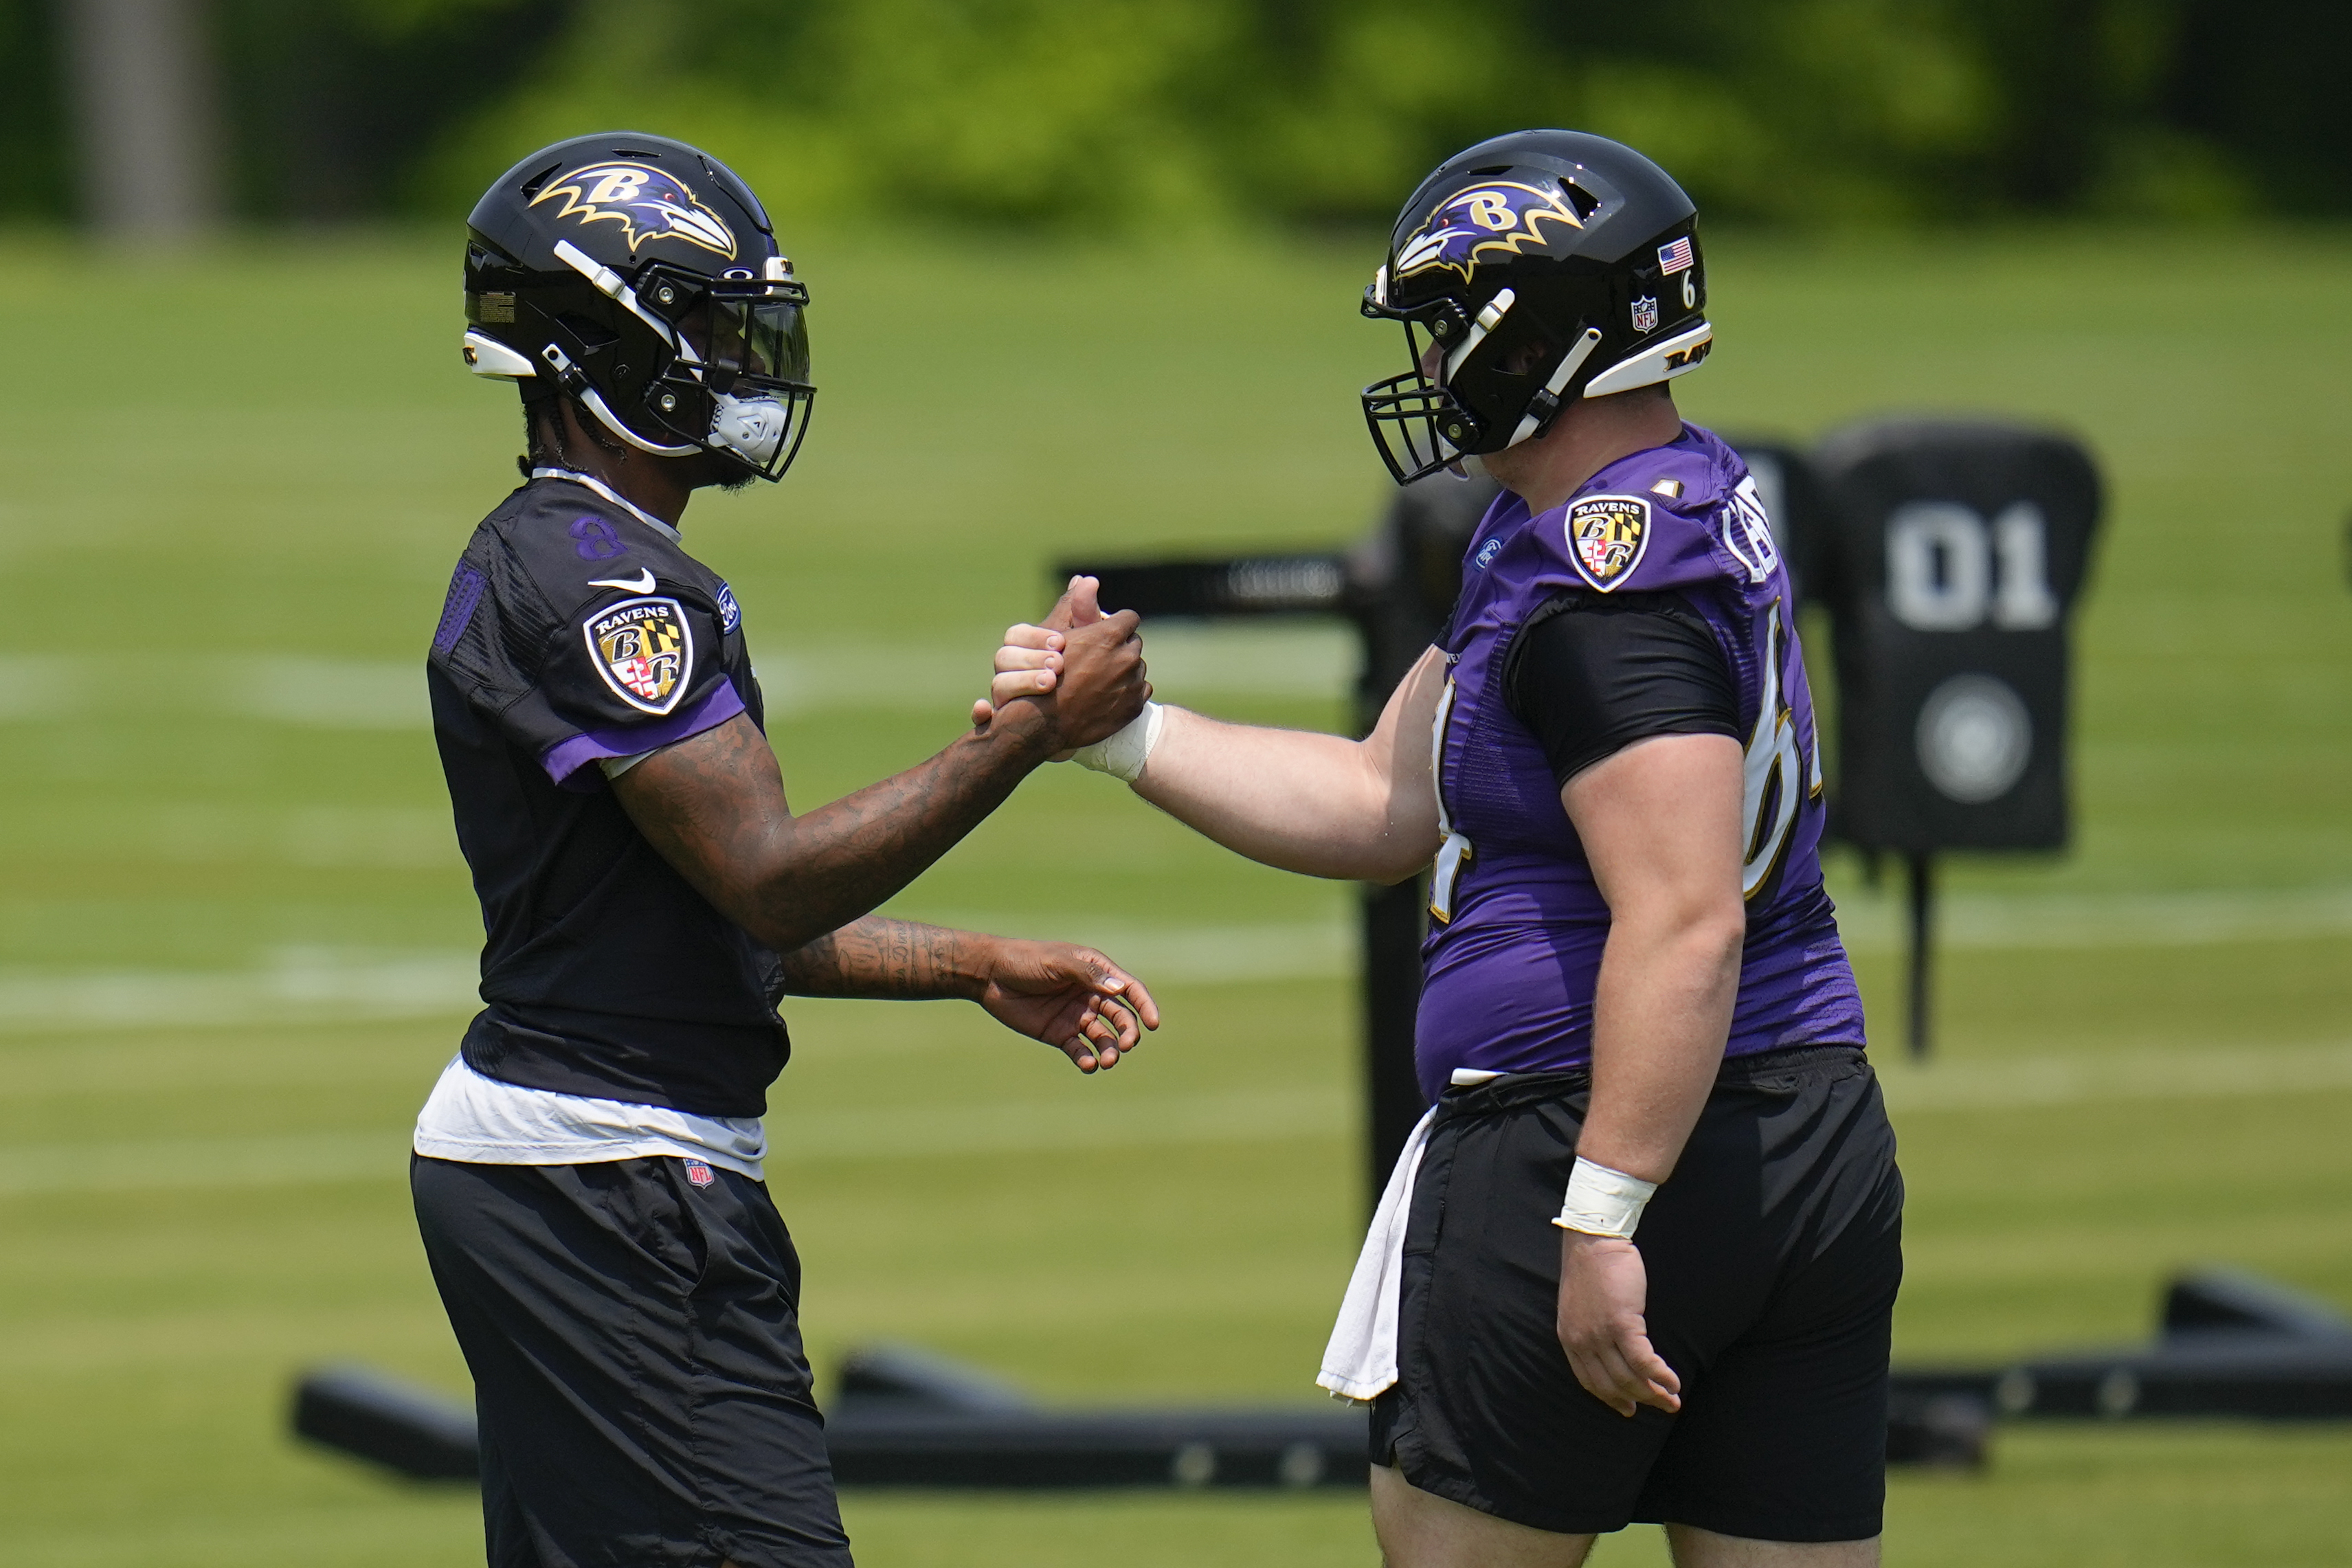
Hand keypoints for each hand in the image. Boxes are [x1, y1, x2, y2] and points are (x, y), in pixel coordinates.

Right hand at [969, 576, 1115, 728]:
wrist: (1073, 718)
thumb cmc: (1077, 673)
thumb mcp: (1081, 644)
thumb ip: (1081, 614)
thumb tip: (1087, 581)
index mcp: (1024, 648)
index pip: (1018, 634)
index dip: (1038, 637)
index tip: (1063, 642)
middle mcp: (1010, 670)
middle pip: (1004, 657)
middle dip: (1032, 659)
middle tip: (1060, 664)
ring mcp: (1004, 695)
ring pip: (997, 684)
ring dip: (1020, 682)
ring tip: (1049, 683)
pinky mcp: (1001, 720)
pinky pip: (979, 716)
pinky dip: (979, 712)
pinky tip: (985, 711)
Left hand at [973, 937, 1160, 1071]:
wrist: (989, 975)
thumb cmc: (1025, 960)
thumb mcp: (1057, 963)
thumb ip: (1087, 975)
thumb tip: (1120, 990)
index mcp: (1096, 972)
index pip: (1129, 989)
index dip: (1145, 1005)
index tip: (1153, 1023)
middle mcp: (1091, 995)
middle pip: (1121, 1017)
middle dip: (1128, 1032)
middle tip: (1125, 1045)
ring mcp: (1076, 1016)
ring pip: (1103, 1037)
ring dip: (1110, 1050)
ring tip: (1107, 1061)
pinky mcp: (1059, 1033)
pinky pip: (1079, 1050)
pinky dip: (1086, 1059)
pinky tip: (1087, 1065)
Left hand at [1555, 1232, 1681, 1417]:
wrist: (1593, 1240)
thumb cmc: (1592, 1268)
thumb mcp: (1580, 1306)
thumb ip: (1590, 1330)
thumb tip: (1611, 1352)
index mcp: (1569, 1338)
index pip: (1590, 1381)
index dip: (1611, 1398)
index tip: (1628, 1408)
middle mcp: (1582, 1342)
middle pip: (1612, 1385)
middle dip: (1639, 1401)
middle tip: (1661, 1406)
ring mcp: (1600, 1335)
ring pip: (1630, 1378)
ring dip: (1655, 1394)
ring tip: (1673, 1400)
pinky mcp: (1622, 1324)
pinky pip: (1644, 1361)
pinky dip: (1661, 1375)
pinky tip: (1674, 1382)